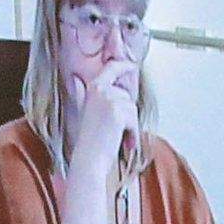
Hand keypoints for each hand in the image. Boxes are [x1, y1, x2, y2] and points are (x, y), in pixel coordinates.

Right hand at [66, 70, 140, 192]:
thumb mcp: (91, 110)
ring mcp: (108, 99)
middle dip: (127, 113)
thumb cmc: (91, 138)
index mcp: (93, 87)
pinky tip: (123, 141)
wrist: (89, 157)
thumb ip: (98, 95)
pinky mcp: (117, 111)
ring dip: (129, 125)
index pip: (112, 67)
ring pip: (132, 107)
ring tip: (117, 136)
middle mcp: (99, 89)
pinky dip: (132, 133)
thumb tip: (92, 82)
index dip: (124, 65)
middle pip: (127, 95)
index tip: (132, 65)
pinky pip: (134, 119)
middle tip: (117, 129)